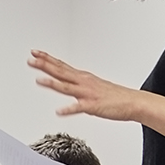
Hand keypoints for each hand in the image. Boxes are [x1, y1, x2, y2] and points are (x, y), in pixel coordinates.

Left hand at [29, 50, 146, 120]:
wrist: (133, 102)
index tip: (35, 52)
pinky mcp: (93, 106)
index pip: (61, 65)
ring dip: (52, 83)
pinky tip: (59, 111)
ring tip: (39, 80)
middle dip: (44, 65)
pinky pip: (79, 108)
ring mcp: (88, 94)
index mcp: (83, 77)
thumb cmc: (114, 96)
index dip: (47, 59)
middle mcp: (84, 82)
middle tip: (31, 59)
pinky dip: (69, 109)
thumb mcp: (93, 86)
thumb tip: (67, 83)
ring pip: (67, 87)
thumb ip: (78, 85)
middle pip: (60, 72)